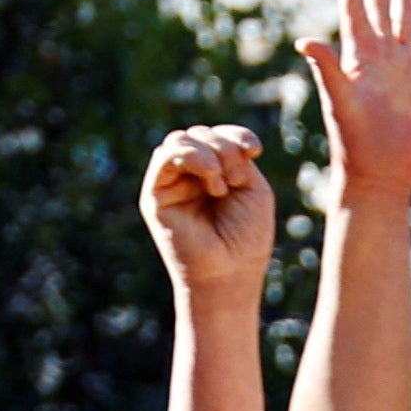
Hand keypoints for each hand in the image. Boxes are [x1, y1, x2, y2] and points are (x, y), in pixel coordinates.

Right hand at [141, 123, 274, 300]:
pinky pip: (164, 155)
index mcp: (213, 175)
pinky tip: (212, 180)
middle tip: (237, 179)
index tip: (255, 151)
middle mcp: (188, 179)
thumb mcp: (252, 187)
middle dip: (225, 147)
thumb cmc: (245, 239)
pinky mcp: (154, 197)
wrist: (229, 276)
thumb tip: (209, 139)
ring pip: (181, 139)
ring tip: (223, 184)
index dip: (236, 135)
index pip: (217, 136)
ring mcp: (170, 186)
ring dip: (211, 152)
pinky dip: (193, 156)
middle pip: (200, 134)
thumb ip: (233, 156)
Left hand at [300, 0, 410, 205]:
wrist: (379, 177)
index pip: (351, 10)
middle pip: (377, 10)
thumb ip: (325, 68)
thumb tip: (304, 39)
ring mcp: (403, 73)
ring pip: (404, 26)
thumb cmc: (354, 143)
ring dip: (402, 1)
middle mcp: (380, 60)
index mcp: (358, 58)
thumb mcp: (339, 101)